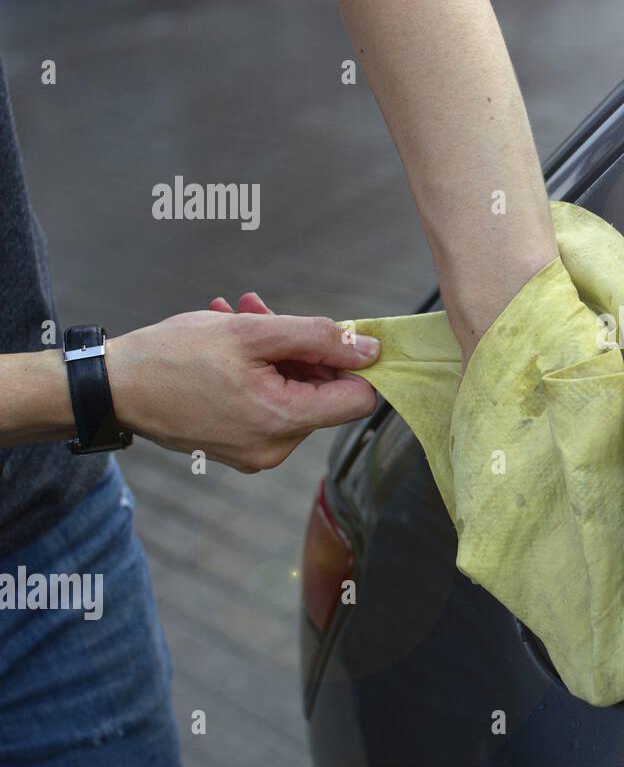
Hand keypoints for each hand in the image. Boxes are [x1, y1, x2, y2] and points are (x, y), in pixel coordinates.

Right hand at [107, 294, 379, 472]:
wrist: (110, 388)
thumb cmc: (173, 357)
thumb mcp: (251, 333)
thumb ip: (318, 338)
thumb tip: (370, 350)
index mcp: (284, 421)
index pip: (358, 399)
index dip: (353, 362)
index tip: (330, 335)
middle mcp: (276, 448)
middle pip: (322, 393)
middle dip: (301, 349)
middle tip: (265, 313)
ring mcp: (256, 452)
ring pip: (292, 393)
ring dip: (274, 352)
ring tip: (240, 318)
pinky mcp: (238, 448)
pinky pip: (267, 405)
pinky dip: (257, 372)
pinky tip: (230, 341)